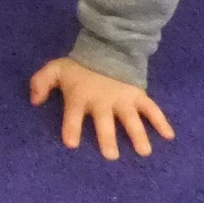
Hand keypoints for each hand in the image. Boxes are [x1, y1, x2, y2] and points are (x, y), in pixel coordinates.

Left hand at [27, 57, 174, 160]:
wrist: (106, 46)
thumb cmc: (79, 66)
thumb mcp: (55, 69)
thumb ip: (41, 83)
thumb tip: (34, 101)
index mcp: (80, 96)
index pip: (73, 115)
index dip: (71, 128)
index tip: (72, 144)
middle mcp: (102, 100)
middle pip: (104, 122)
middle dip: (107, 138)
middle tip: (111, 156)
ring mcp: (122, 98)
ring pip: (130, 119)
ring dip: (137, 134)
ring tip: (144, 152)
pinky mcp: (137, 95)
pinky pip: (151, 108)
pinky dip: (161, 121)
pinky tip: (169, 135)